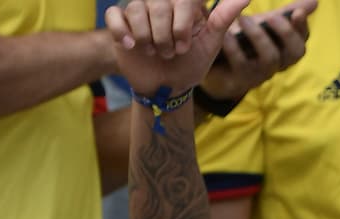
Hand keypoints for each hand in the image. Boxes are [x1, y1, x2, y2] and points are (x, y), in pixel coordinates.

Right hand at [107, 0, 250, 97]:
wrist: (165, 88)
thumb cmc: (190, 64)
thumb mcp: (210, 43)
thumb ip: (225, 17)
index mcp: (184, 1)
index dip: (181, 24)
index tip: (184, 45)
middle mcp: (161, 1)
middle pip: (158, 4)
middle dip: (164, 36)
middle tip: (169, 53)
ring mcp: (140, 11)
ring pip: (137, 9)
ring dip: (146, 38)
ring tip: (153, 53)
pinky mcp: (121, 25)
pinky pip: (114, 15)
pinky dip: (120, 31)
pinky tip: (130, 46)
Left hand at [202, 2, 314, 102]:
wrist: (218, 65)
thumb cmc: (247, 41)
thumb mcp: (267, 25)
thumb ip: (286, 14)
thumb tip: (315, 2)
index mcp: (287, 50)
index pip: (302, 40)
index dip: (302, 27)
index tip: (297, 12)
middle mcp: (278, 64)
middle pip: (294, 53)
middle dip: (286, 33)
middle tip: (271, 16)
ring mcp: (261, 74)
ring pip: (269, 58)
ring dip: (258, 36)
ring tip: (243, 18)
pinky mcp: (241, 81)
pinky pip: (241, 65)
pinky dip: (234, 48)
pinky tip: (226, 35)